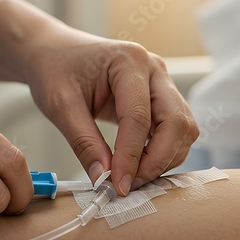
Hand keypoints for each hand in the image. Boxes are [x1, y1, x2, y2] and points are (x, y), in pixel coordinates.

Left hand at [24, 29, 197, 194]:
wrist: (56, 53)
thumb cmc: (56, 70)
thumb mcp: (60, 105)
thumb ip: (84, 142)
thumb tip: (104, 179)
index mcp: (128, 60)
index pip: (139, 117)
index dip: (131, 156)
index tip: (118, 185)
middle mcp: (154, 69)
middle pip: (176, 122)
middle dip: (157, 160)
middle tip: (128, 185)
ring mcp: (162, 83)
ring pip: (183, 129)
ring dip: (164, 159)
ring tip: (131, 177)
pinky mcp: (162, 98)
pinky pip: (176, 131)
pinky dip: (164, 153)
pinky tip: (138, 165)